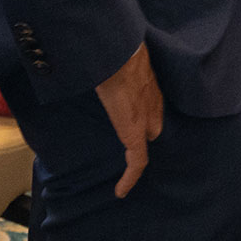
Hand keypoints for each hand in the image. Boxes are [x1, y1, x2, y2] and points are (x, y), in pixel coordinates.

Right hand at [94, 42, 163, 197]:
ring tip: (128, 173)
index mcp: (147, 82)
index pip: (151, 102)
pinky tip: (121, 191)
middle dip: (146, 132)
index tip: (136, 116)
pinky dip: (130, 176)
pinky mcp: (135, 133)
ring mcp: (146, 117)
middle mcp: (151, 101)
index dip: (147, 111)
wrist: (119, 54)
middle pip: (153, 124)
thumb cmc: (113, 49)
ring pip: (145, 141)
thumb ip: (108, 59)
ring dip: (137, 155)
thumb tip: (87, 55)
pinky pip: (137, 160)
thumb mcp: (113, 55)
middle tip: (132, 145)